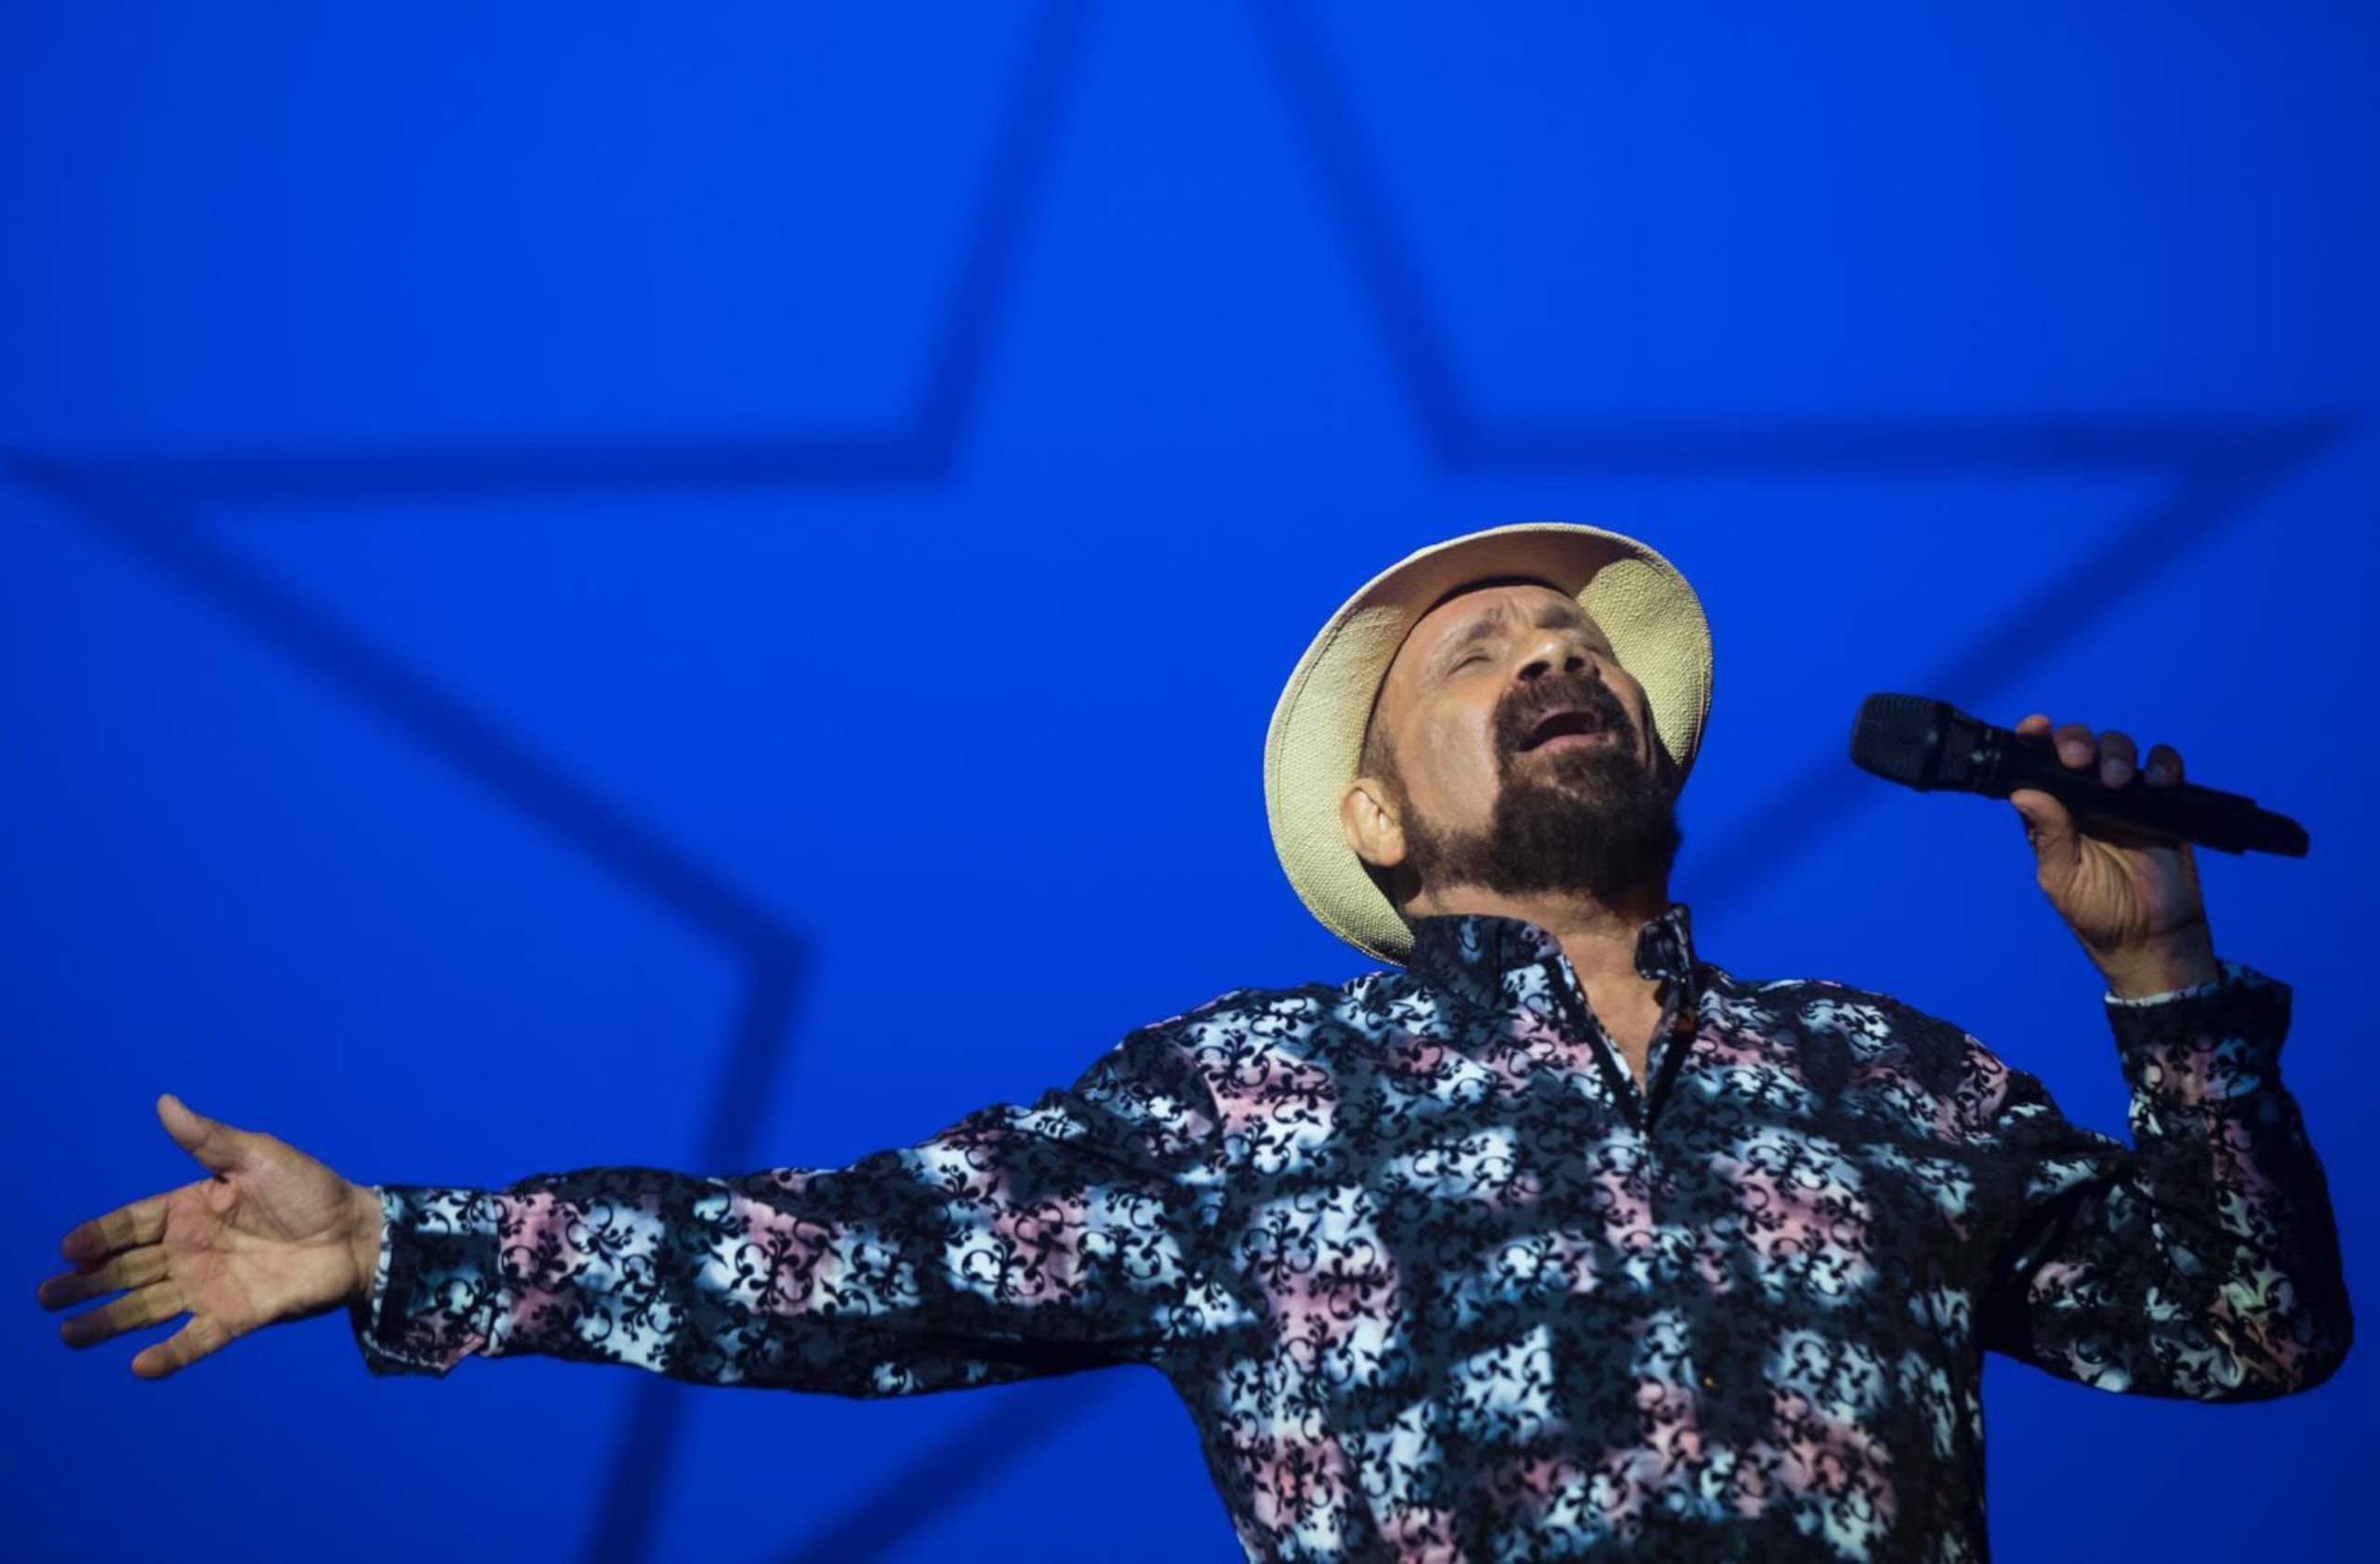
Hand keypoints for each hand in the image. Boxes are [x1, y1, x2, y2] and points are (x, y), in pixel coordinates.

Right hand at [37, 1095, 382, 1378]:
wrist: (360, 1232)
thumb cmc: (312, 1188)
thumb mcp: (259, 1156)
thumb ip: (209, 1139)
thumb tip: (165, 1102)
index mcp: (191, 1209)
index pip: (132, 1223)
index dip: (100, 1236)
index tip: (69, 1248)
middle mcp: (191, 1251)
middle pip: (127, 1269)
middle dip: (86, 1283)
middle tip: (47, 1296)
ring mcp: (211, 1286)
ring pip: (148, 1307)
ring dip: (109, 1321)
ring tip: (69, 1334)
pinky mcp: (237, 1317)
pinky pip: (197, 1339)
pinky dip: (171, 1354)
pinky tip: (140, 1366)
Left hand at [2009, 714, 2219, 997]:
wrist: (2152, 940)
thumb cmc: (2098, 913)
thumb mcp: (2063, 878)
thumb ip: (2048, 835)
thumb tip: (2022, 793)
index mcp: (2053, 812)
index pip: (2038, 765)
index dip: (2034, 739)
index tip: (2035, 727)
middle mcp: (2085, 798)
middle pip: (2079, 747)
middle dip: (2076, 741)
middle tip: (2078, 758)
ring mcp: (2126, 798)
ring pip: (2119, 749)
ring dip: (2116, 752)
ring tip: (2117, 780)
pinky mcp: (2165, 803)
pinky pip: (2165, 768)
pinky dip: (2163, 763)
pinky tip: (2159, 780)